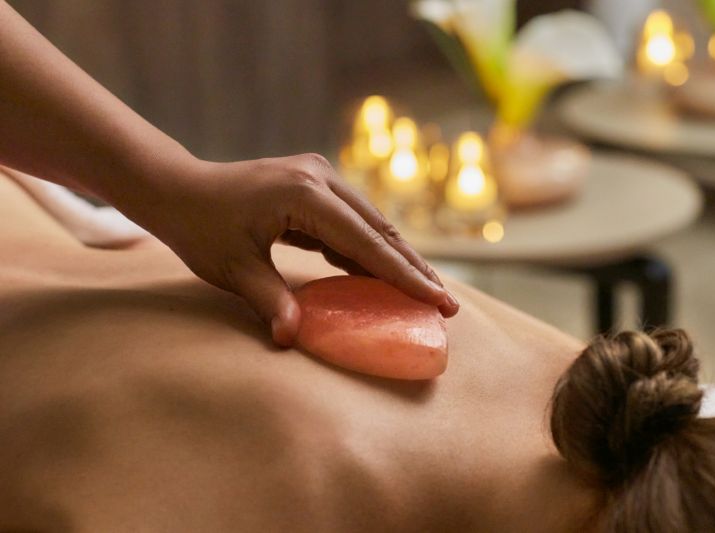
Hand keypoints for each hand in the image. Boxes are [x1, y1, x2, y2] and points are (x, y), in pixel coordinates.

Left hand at [138, 153, 458, 345]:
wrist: (179, 188)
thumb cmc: (200, 228)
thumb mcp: (232, 269)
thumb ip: (268, 301)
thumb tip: (291, 339)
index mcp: (304, 196)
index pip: (367, 243)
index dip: (404, 276)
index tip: (438, 301)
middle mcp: (320, 177)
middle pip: (380, 230)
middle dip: (413, 269)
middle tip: (445, 304)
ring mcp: (320, 176)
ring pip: (372, 223)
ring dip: (397, 258)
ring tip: (426, 292)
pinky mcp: (316, 184)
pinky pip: (353, 221)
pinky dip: (370, 248)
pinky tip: (386, 274)